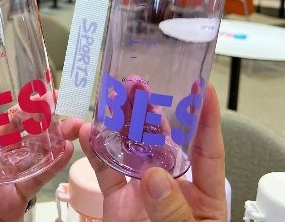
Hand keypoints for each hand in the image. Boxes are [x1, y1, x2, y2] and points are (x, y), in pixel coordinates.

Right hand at [79, 84, 226, 221]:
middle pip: (163, 139)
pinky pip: (105, 167)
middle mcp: (170, 183)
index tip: (203, 88)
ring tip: (108, 99)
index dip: (206, 118)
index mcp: (201, 194)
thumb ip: (173, 213)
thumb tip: (155, 177)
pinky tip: (86, 132)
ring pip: (130, 147)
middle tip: (138, 85)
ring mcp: (141, 188)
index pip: (207, 149)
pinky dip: (95, 148)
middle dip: (150, 110)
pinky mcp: (117, 197)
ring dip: (118, 122)